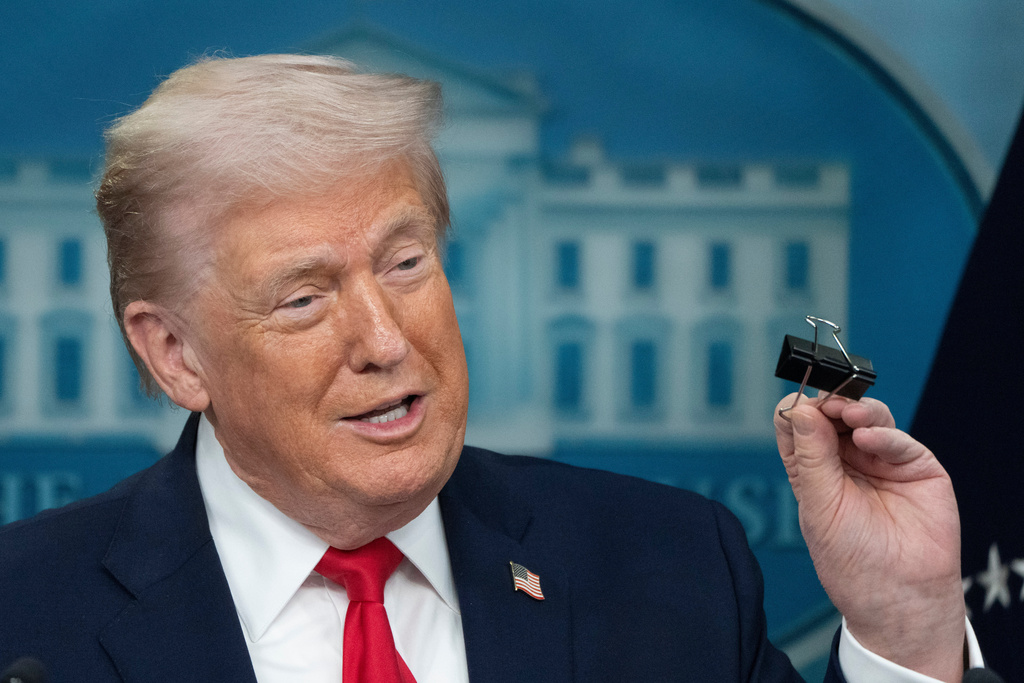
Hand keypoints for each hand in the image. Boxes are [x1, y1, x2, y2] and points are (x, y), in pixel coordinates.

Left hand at [774, 394, 964, 681]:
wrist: (898, 597)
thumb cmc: (852, 560)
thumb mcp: (819, 506)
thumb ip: (811, 457)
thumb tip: (800, 410)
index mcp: (814, 468)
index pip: (800, 426)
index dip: (796, 412)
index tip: (794, 406)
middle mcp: (846, 459)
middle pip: (834, 414)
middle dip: (827, 404)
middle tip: (823, 403)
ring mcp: (881, 460)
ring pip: (867, 418)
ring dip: (855, 409)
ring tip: (846, 413)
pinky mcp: (916, 467)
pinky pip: (899, 440)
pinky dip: (883, 434)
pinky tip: (868, 438)